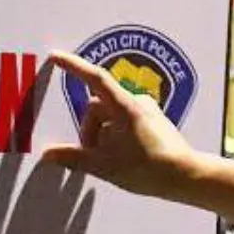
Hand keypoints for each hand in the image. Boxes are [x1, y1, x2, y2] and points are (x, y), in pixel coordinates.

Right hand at [40, 51, 201, 197]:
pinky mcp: (152, 121)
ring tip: (112, 162)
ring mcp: (146, 111)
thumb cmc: (149, 168)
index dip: (73, 66)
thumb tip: (48, 154)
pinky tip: (123, 159)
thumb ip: (73, 158)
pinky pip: (123, 123)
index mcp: (124, 107)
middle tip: (94, 157)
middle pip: (97, 108)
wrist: (186, 176)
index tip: (56, 57)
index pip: (94, 78)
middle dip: (90, 131)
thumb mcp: (104, 166)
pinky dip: (115, 138)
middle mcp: (136, 102)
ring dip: (103, 137)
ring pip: (110, 118)